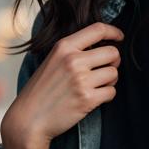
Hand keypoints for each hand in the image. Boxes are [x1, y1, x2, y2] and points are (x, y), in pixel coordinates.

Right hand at [2, 22, 124, 144]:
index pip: (98, 29)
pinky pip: (111, 92)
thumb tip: (104, 44)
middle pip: (112, 53)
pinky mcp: (87, 99)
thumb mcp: (52, 60)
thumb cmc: (41, 90)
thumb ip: (74, 50)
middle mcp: (73, 61)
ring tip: (96, 85)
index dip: (114, 32)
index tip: (119, 38)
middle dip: (114, 61)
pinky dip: (107, 95)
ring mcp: (81, 80)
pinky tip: (94, 97)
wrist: (28, 119)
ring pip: (114, 73)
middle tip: (106, 69)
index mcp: (64, 47)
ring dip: (110, 80)